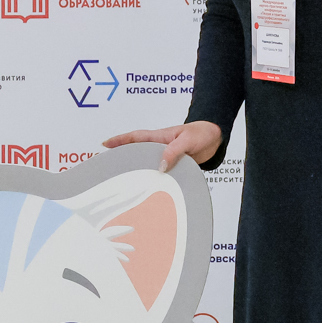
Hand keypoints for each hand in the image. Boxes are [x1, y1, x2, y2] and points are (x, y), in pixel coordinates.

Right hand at [102, 120, 222, 172]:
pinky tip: (150, 189)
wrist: (216, 138)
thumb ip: (174, 151)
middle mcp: (159, 147)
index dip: (120, 141)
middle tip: (107, 168)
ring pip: (148, 164)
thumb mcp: (187, 140)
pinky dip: (154, 179)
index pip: (135, 138)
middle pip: (137, 153)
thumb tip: (161, 165)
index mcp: (159, 137)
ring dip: (138, 172)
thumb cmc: (201, 133)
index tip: (105, 145)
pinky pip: (161, 172)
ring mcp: (166, 156)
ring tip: (124, 184)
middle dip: (122, 159)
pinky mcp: (174, 165)